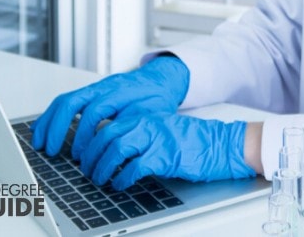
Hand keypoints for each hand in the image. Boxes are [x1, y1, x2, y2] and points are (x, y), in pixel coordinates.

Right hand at [31, 56, 188, 157]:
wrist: (162, 80)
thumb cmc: (158, 99)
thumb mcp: (152, 114)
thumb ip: (131, 128)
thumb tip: (115, 150)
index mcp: (119, 93)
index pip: (93, 112)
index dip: (83, 135)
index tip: (79, 156)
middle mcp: (103, 87)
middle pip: (71, 102)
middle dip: (56, 127)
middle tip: (50, 151)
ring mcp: (95, 88)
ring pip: (64, 100)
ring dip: (49, 122)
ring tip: (39, 143)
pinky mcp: (90, 92)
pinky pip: (67, 101)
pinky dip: (52, 115)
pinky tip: (43, 129)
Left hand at [79, 113, 255, 189]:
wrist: (218, 145)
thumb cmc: (191, 141)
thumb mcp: (161, 130)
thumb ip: (139, 134)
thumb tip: (112, 148)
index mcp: (145, 117)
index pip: (107, 126)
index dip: (91, 143)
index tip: (85, 157)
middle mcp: (147, 124)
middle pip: (106, 135)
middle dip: (91, 156)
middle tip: (88, 171)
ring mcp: (155, 138)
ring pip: (116, 148)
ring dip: (103, 167)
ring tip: (100, 179)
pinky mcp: (164, 156)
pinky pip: (134, 167)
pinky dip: (122, 178)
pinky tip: (120, 184)